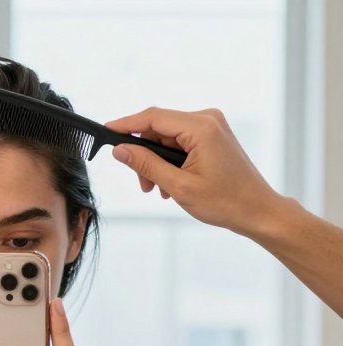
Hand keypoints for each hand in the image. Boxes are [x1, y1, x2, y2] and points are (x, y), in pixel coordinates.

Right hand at [105, 107, 281, 237]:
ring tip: (157, 188)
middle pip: (158, 127)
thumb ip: (146, 165)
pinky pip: (179, 142)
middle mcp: (207, 120)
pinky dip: (169, 160)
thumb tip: (120, 150)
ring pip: (167, 137)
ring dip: (155, 161)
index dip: (126, 124)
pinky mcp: (212, 136)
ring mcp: (211, 127)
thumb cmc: (226, 202)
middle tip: (140, 181)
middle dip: (143, 153)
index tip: (105, 131)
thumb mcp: (178, 186)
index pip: (153, 118)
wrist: (258, 211)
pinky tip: (169, 183)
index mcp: (201, 128)